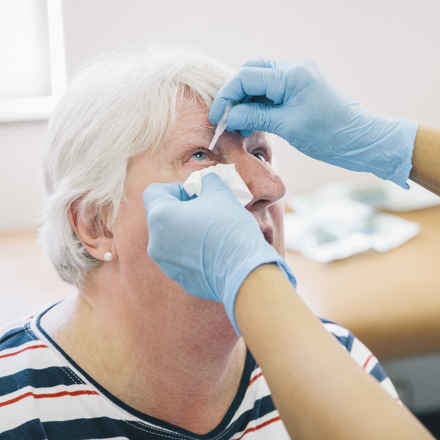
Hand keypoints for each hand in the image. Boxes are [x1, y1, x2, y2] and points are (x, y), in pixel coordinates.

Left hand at [142, 173, 295, 334]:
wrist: (245, 272)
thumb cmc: (230, 228)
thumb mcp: (220, 193)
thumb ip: (207, 182)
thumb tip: (205, 182)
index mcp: (159, 217)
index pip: (154, 192)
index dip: (175, 188)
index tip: (196, 195)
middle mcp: (155, 242)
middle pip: (161, 216)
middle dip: (182, 209)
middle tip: (206, 210)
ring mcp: (166, 263)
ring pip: (170, 237)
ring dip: (186, 229)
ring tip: (212, 231)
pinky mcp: (180, 278)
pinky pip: (181, 257)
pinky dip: (193, 250)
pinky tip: (215, 250)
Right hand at [209, 59, 417, 188]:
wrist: (358, 141)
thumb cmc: (328, 134)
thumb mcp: (288, 126)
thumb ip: (255, 117)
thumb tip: (229, 117)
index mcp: (291, 74)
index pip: (246, 77)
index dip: (226, 97)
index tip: (216, 118)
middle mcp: (292, 69)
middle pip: (250, 74)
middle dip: (234, 96)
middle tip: (226, 121)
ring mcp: (296, 78)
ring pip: (258, 82)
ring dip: (245, 102)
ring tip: (238, 125)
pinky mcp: (298, 90)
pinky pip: (269, 92)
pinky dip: (257, 105)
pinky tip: (251, 122)